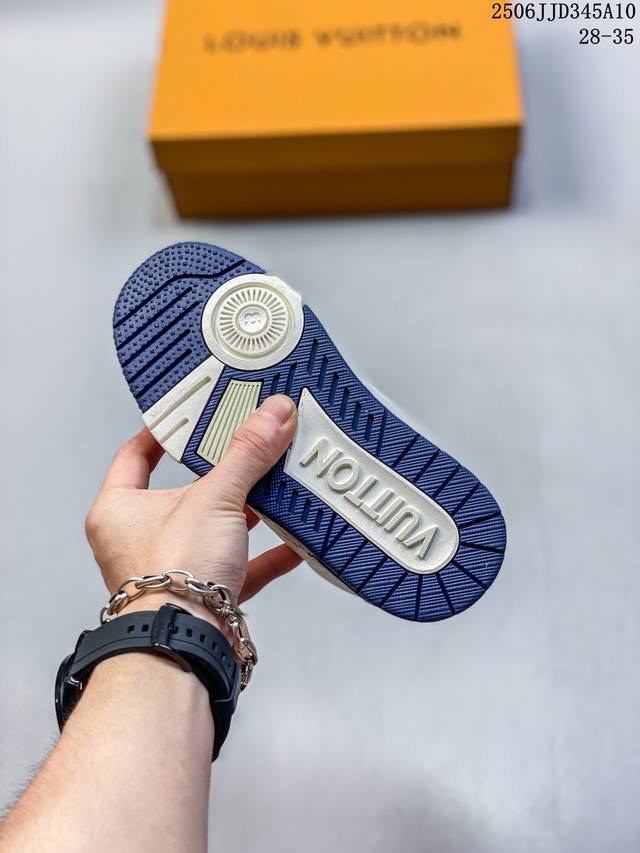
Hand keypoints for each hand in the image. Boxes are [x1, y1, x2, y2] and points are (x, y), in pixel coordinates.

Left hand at [85, 394, 300, 622]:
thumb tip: (270, 416)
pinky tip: (293, 542)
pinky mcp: (203, 595)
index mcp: (120, 510)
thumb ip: (246, 455)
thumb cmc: (170, 580)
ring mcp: (173, 568)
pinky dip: (267, 554)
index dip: (162, 434)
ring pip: (213, 530)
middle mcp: (140, 540)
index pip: (135, 456)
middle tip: (242, 448)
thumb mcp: (214, 498)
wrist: (185, 645)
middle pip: (182, 493)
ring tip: (273, 488)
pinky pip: (240, 567)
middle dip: (218, 474)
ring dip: (245, 513)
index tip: (188, 418)